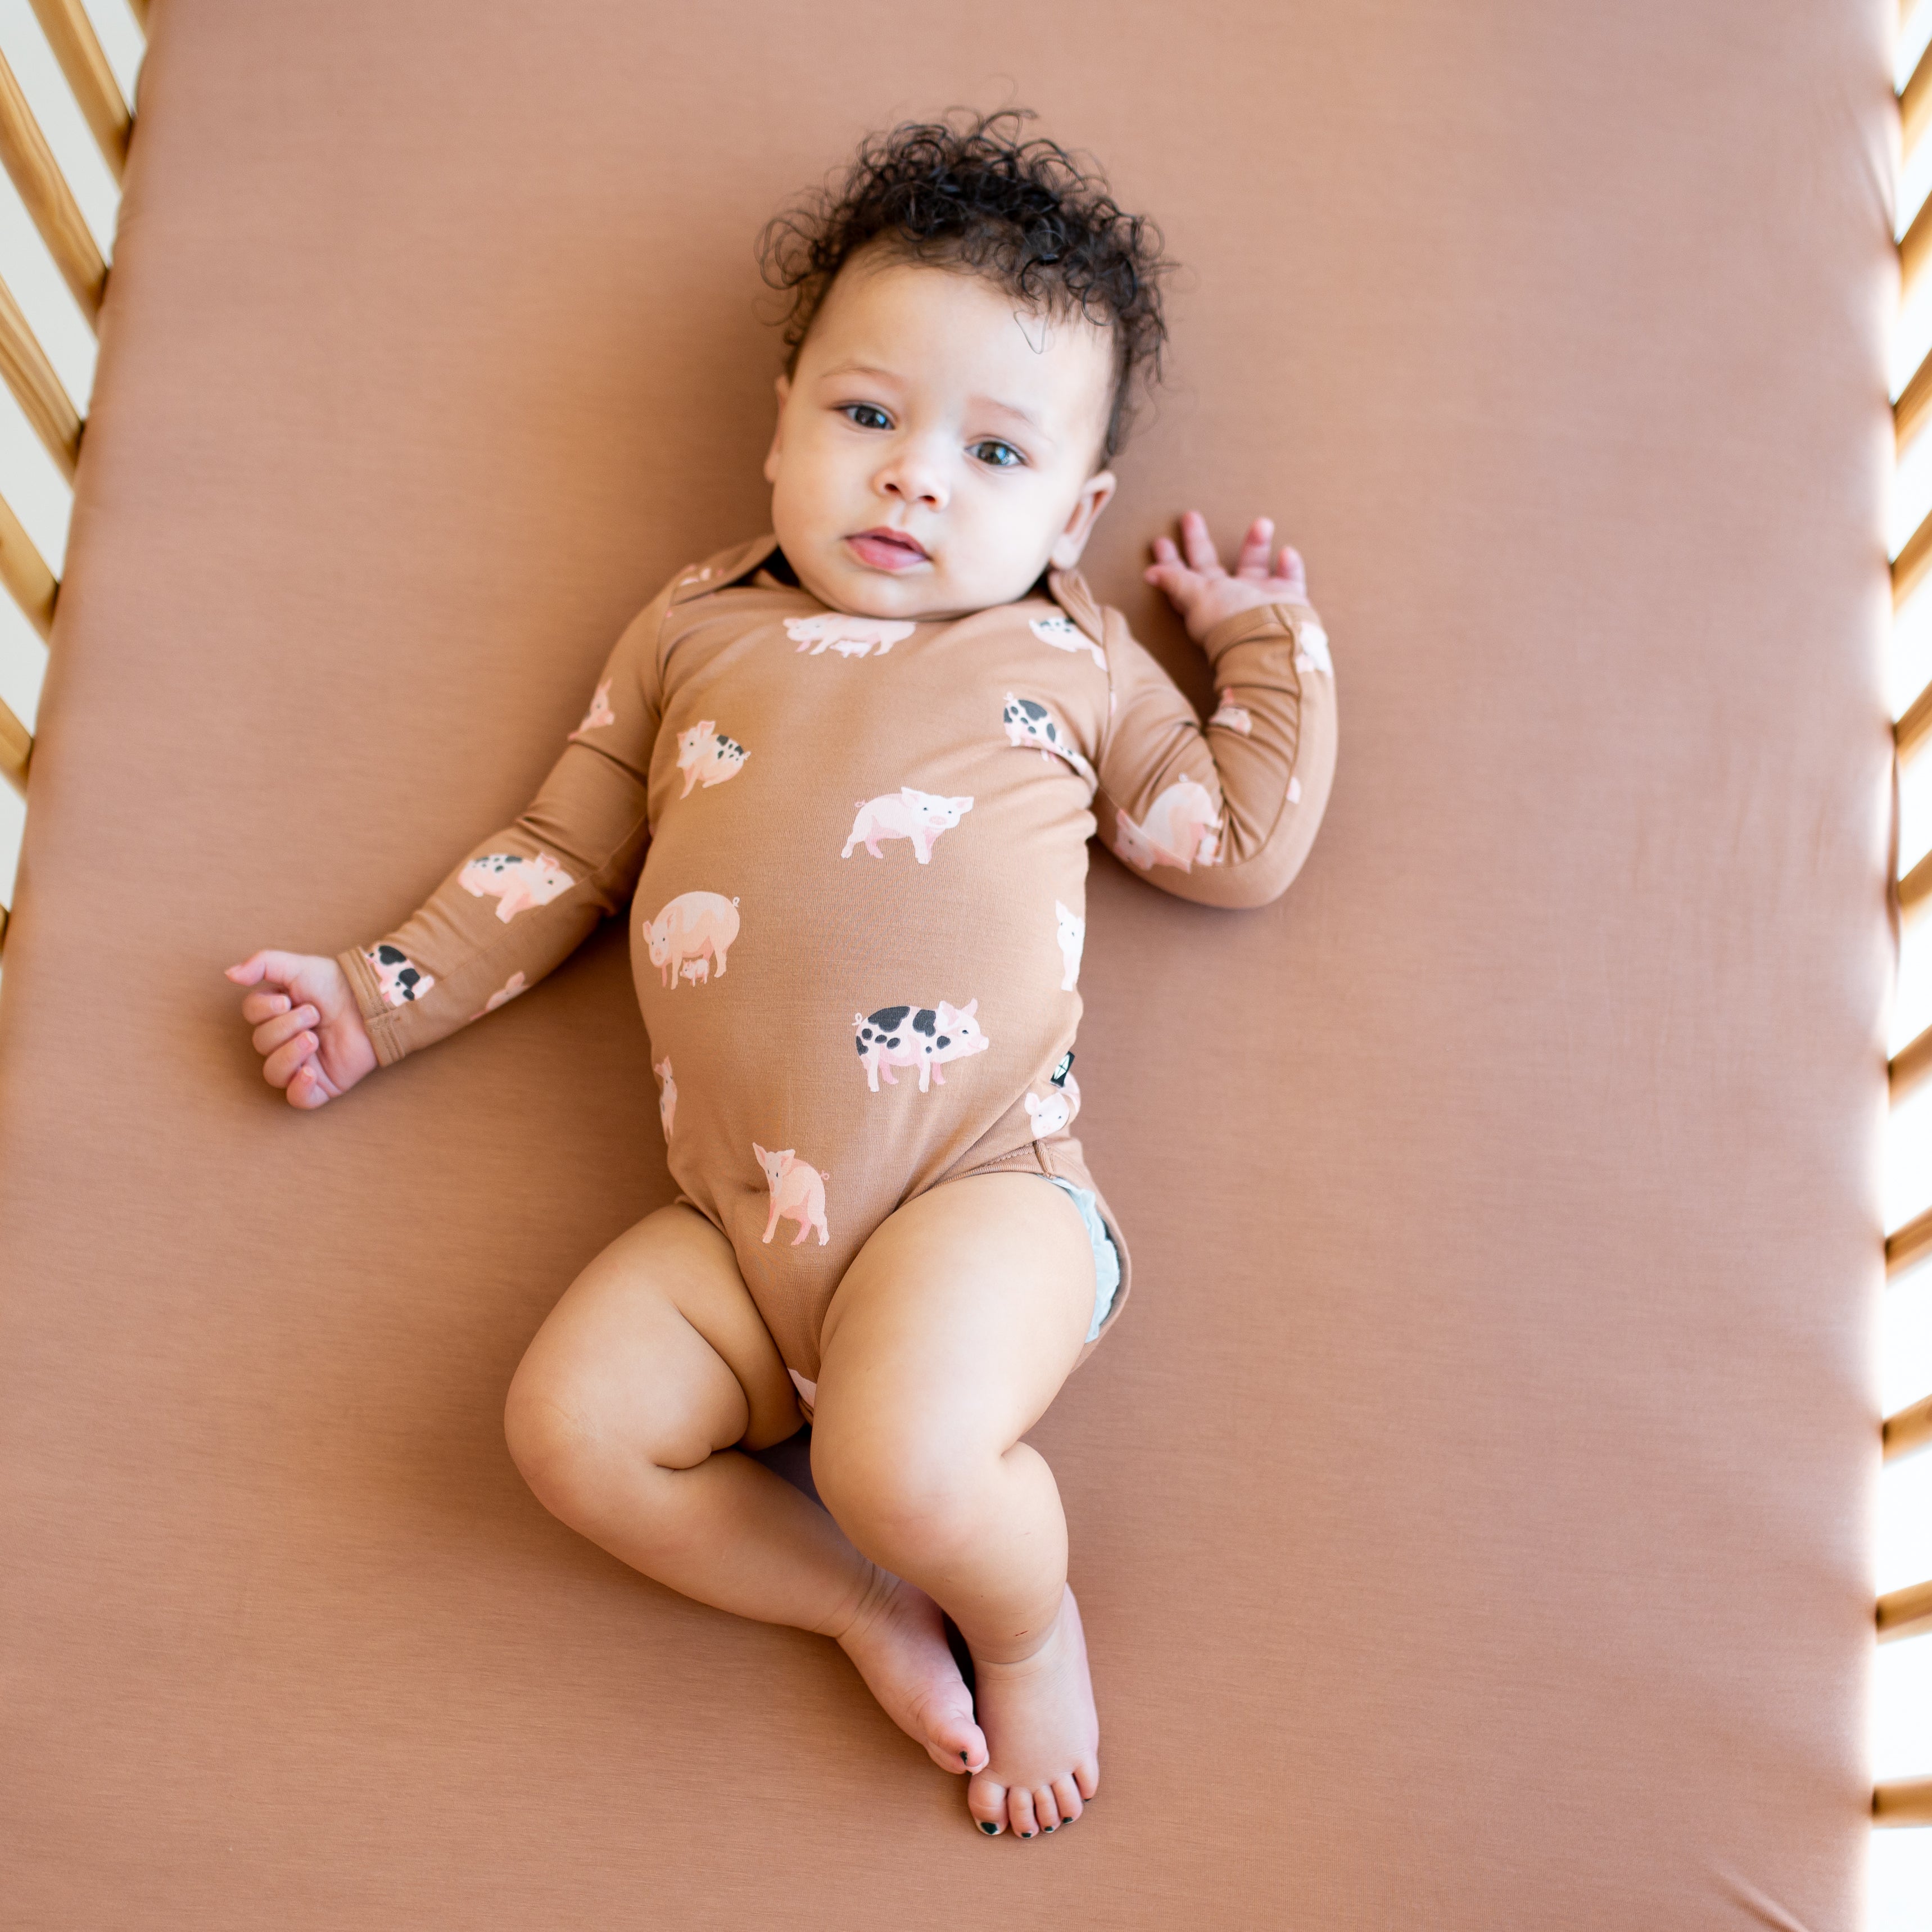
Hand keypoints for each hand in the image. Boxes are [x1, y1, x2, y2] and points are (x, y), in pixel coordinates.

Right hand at [224, 948, 377, 1108]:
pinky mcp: (323, 1083)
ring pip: (273, 1073)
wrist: (374, 1002)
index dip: (264, 1009)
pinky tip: (310, 1072)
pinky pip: (298, 1100)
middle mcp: (285, 1040)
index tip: (287, 999)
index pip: (251, 1017)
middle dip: (285, 1027)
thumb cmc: (338, 984)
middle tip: (314, 1014)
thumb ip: (263, 964)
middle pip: (261, 1044)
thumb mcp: (298, 967)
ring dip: (289, 1054)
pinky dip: (298, 1088)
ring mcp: (303, 1063)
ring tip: (313, 1038)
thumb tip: (229, 974)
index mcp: (276, 1014)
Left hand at [1144, 511, 1308, 643]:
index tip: (1160, 540)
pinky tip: (1287, 553)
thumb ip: (1176, 582)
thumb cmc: (1230, 620)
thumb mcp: (1197, 597)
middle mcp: (1230, 598)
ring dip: (1257, 543)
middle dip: (1199, 541)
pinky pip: (1289, 577)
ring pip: (1254, 564)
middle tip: (1189, 515)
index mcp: (1205, 599)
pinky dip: (1290, 565)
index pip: (1182, 577)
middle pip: (1210, 565)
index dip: (1170, 560)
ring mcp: (1259, 599)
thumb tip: (1149, 574)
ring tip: (1262, 522)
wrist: (1272, 641)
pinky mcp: (1287, 599)